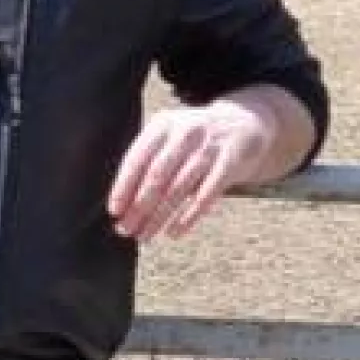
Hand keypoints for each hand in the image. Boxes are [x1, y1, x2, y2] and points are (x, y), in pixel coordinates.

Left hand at [108, 94, 281, 241]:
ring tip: (146, 236)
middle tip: (127, 230)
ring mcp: (209, 148)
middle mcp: (185, 133)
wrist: (244, 123)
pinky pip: (206, 195)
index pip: (138, 158)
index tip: (115, 211)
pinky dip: (188, 217)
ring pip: (179, 189)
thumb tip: (123, 204)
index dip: (124, 186)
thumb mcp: (170, 135)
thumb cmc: (195, 139)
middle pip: (157, 176)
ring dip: (160, 217)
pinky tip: (175, 232)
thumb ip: (149, 160)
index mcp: (163, 125)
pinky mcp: (230, 163)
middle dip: (139, 207)